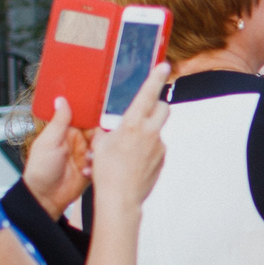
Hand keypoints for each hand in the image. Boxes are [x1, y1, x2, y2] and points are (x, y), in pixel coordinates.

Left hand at [21, 97, 92, 217]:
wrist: (45, 198)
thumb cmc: (40, 170)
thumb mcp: (49, 143)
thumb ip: (59, 122)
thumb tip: (61, 100)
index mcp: (66, 131)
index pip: (84, 116)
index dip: (93, 113)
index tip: (102, 112)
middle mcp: (78, 141)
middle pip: (98, 130)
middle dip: (100, 136)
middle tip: (95, 143)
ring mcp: (86, 154)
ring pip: (103, 145)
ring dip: (99, 151)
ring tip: (89, 159)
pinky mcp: (93, 167)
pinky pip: (104, 161)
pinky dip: (100, 164)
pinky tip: (89, 170)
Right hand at [86, 65, 170, 212]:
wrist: (120, 198)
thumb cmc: (106, 172)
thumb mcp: (99, 145)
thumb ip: (108, 131)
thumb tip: (110, 127)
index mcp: (133, 124)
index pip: (148, 93)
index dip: (156, 77)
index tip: (164, 65)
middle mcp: (151, 132)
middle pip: (163, 107)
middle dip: (156, 105)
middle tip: (143, 111)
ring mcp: (159, 146)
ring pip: (158, 129)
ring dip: (147, 132)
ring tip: (128, 147)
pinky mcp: (162, 159)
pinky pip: (156, 147)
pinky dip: (147, 149)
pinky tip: (133, 160)